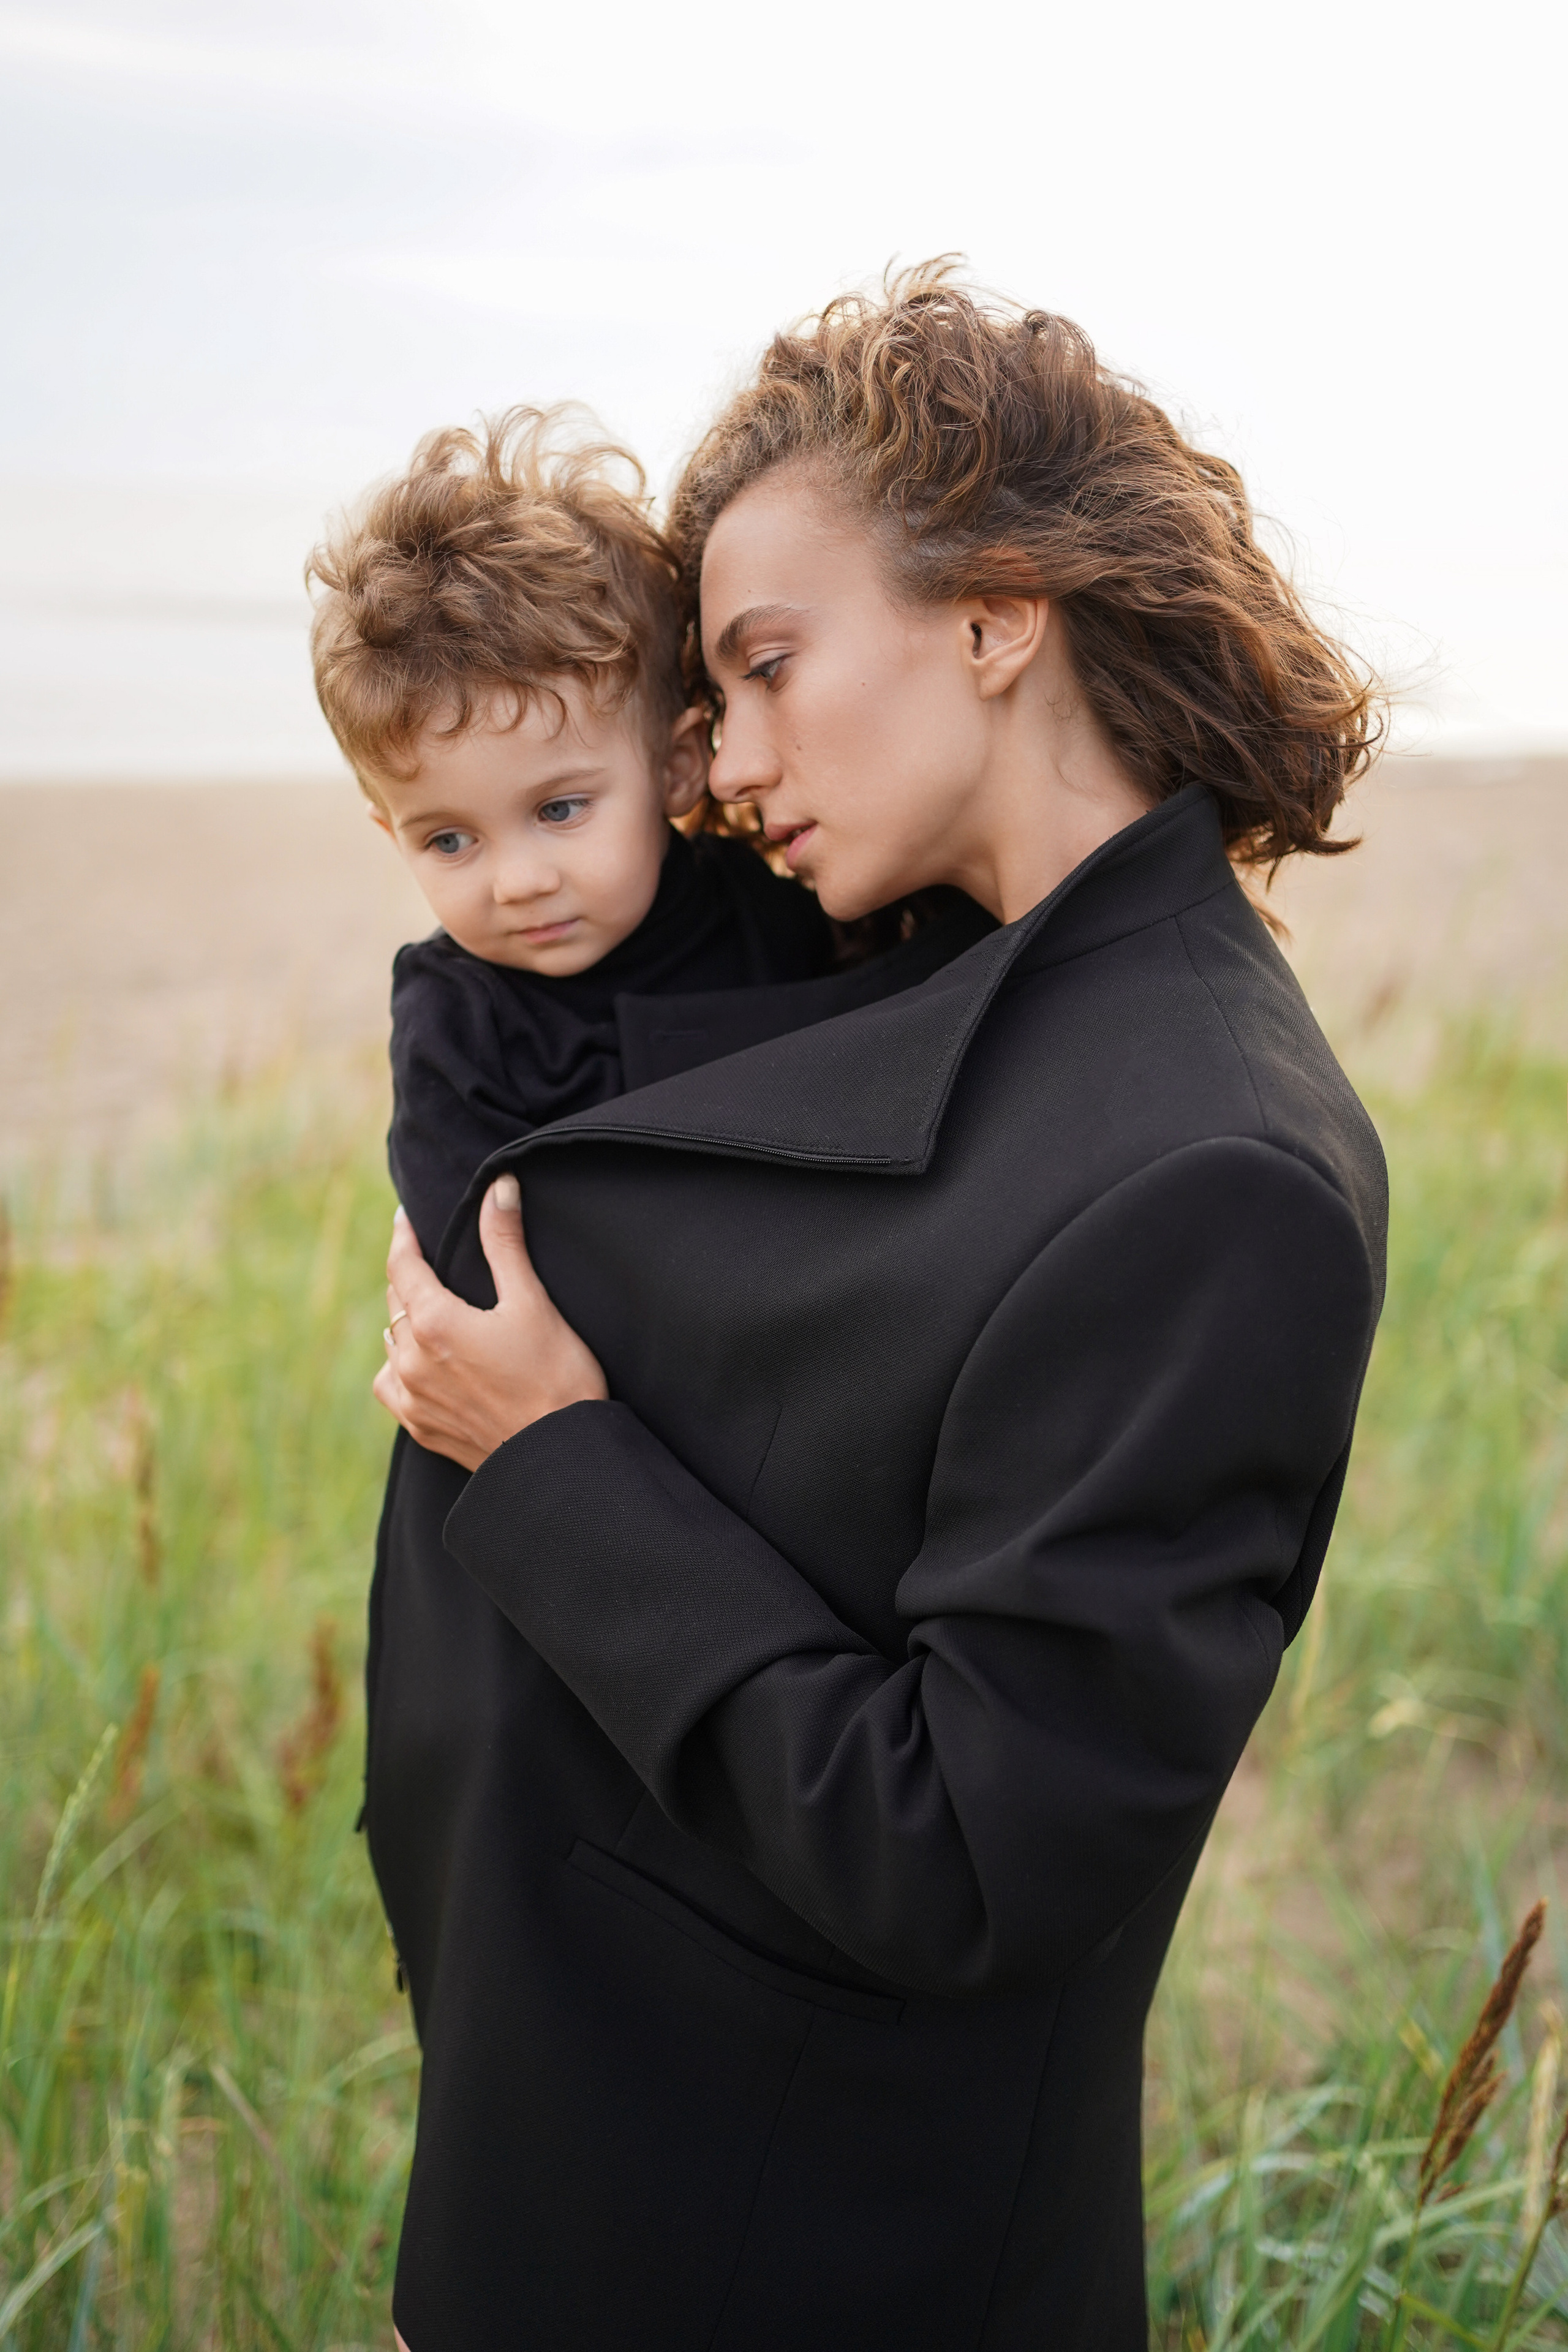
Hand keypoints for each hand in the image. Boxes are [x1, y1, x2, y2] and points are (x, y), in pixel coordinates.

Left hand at [374, 1175, 607, 1471]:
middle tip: (427, 1260)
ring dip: (406, 1323)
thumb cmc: (557, 1376)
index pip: (402, 1265)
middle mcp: (410, 1361)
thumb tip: (499, 1187)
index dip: (402, 1236)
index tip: (403, 1217)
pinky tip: (421, 1365)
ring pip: (392, 1344)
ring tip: (429, 1311)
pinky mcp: (422, 1430)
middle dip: (409, 1277)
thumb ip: (505, 1243)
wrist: (561, 1457)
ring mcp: (412, 1400)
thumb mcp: (533, 1302)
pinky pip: (393, 1387)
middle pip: (396, 1302)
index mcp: (434, 1322)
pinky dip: (401, 1368)